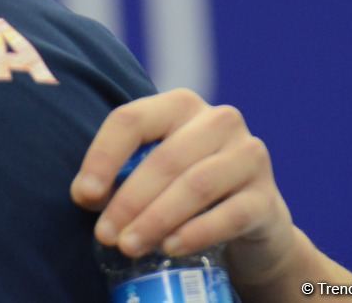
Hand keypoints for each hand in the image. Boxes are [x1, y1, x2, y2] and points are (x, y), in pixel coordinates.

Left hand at [70, 89, 298, 286]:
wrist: (250, 221)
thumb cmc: (185, 187)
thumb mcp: (153, 171)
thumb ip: (119, 175)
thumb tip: (85, 193)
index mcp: (180, 104)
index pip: (132, 120)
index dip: (103, 157)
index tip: (83, 195)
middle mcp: (219, 120)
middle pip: (163, 157)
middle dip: (128, 200)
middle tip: (105, 234)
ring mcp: (249, 156)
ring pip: (195, 185)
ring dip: (156, 219)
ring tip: (129, 246)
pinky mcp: (267, 198)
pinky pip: (230, 215)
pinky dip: (195, 232)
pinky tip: (169, 248)